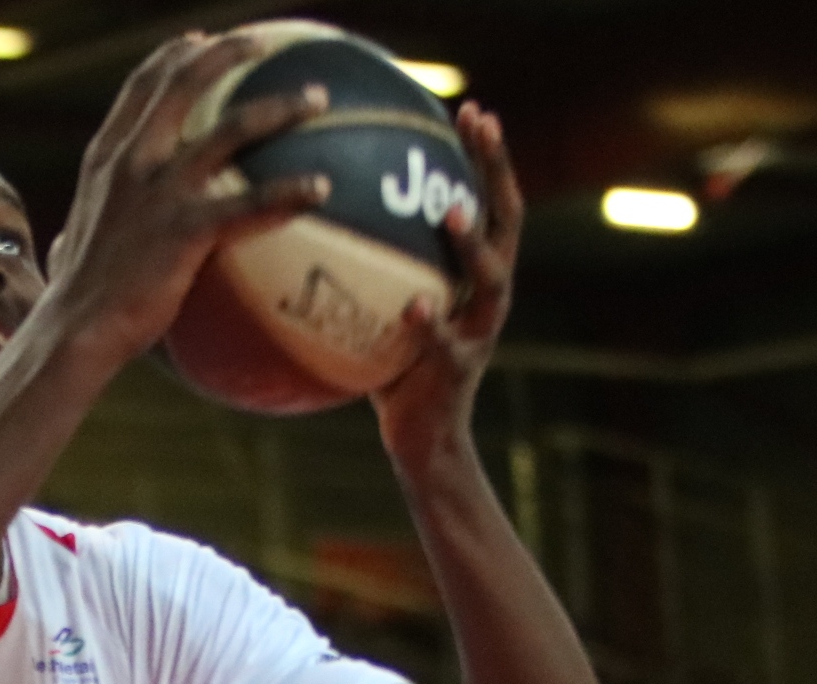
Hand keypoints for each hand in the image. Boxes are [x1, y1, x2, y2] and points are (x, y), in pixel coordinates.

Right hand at [41, 31, 334, 371]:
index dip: (172, 57)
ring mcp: (159, 194)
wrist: (75, 331)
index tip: (198, 41)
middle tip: (263, 44)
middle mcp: (132, 163)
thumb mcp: (71, 246)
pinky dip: (289, 191)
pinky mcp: (185, 231)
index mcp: (107, 160)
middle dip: (227, 53)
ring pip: (230, 130)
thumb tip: (67, 246)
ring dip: (279, 107)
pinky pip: (250, 204)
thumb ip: (80, 231)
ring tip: (317, 99)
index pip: (140, 87)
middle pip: (183, 85)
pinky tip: (321, 188)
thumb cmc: (77, 300)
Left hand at [368, 101, 524, 472]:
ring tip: (449, 214)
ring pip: (492, 280)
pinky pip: (445, 344)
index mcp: (475, 276)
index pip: (490, 202)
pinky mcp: (458, 371)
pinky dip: (430, 324)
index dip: (487, 157)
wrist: (422, 440)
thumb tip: (309, 225)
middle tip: (480, 127)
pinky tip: (413, 305)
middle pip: (506, 222)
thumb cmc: (395, 369)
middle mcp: (487, 296)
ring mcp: (478, 332)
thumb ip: (367, 268)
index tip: (472, 110)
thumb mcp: (382, 307)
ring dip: (471, 245)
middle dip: (495, 171)